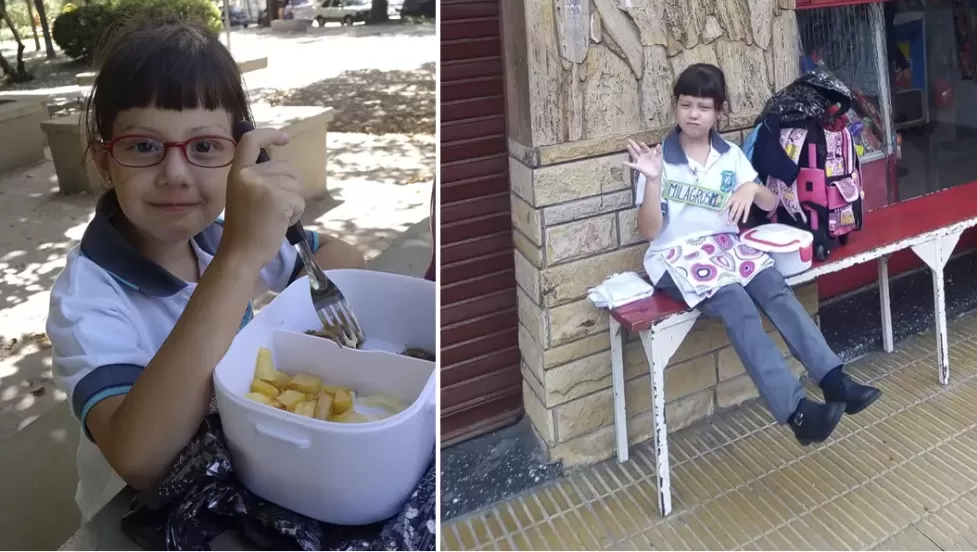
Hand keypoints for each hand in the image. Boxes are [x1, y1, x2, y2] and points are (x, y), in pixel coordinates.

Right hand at [219, 128, 304, 269]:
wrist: (240, 254)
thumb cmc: (245, 230)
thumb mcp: (244, 196)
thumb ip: (258, 179)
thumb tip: (284, 169)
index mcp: (238, 172)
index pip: (251, 141)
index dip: (269, 134)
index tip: (284, 138)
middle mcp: (249, 174)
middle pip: (286, 168)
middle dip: (288, 187)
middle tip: (271, 210)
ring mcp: (264, 185)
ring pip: (295, 184)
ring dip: (292, 202)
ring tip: (274, 217)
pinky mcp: (279, 198)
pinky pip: (299, 200)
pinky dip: (295, 213)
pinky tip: (280, 223)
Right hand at [624, 139, 662, 179]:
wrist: (655, 174)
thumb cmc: (657, 165)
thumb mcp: (659, 157)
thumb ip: (659, 151)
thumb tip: (658, 144)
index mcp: (648, 153)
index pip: (645, 148)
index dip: (643, 145)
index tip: (641, 142)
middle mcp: (642, 156)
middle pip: (637, 149)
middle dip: (633, 144)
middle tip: (629, 139)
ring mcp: (640, 161)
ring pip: (634, 154)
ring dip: (631, 150)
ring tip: (628, 145)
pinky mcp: (638, 166)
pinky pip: (632, 165)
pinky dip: (627, 164)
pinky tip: (623, 162)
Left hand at [721, 181, 757, 224]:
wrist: (750, 187)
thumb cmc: (740, 191)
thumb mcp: (733, 194)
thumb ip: (730, 201)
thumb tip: (726, 208)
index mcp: (732, 198)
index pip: (726, 205)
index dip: (723, 210)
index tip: (719, 215)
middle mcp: (737, 201)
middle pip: (733, 210)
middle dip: (730, 217)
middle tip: (728, 224)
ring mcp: (743, 203)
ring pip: (739, 212)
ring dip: (736, 218)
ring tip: (734, 224)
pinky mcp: (748, 204)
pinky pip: (747, 211)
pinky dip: (745, 216)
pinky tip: (743, 221)